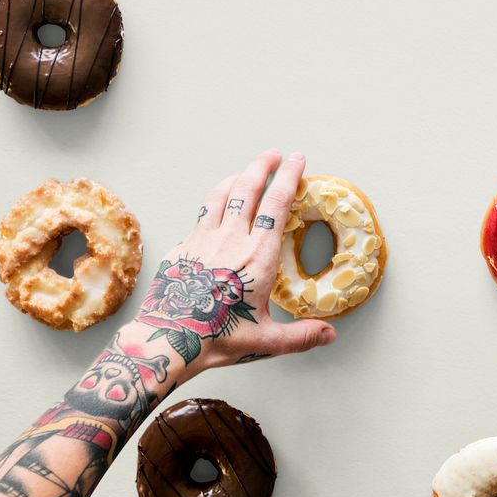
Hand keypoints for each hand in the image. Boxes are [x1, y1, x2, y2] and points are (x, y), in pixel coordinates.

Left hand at [132, 149, 335, 371]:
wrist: (167, 342)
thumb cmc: (216, 340)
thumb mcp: (266, 340)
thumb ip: (301, 335)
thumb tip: (330, 335)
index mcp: (258, 256)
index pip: (277, 203)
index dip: (288, 177)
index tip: (296, 160)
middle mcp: (230, 240)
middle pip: (247, 188)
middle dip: (262, 165)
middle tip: (273, 154)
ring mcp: (201, 240)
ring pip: (220, 195)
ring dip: (235, 177)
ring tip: (244, 172)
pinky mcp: (180, 249)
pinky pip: (199, 216)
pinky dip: (212, 203)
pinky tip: (214, 208)